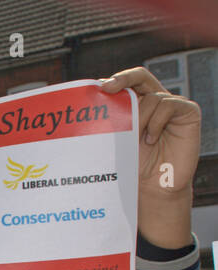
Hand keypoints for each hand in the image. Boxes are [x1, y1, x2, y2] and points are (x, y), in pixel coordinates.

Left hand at [99, 67, 200, 248]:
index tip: (97, 88)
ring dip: (140, 117)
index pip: (126, 83)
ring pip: (153, 97)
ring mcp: (172, 107)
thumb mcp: (116, 141)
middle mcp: (154, 102)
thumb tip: (84, 107)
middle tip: (106, 88)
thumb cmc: (133, 167)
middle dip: (123, 78)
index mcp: (137, 106)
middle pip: (141, 76)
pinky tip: (151, 139)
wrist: (153, 188)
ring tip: (136, 139)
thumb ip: (109, 123)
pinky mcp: (188, 113)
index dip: (114, 80)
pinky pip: (169, 105)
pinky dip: (157, 122)